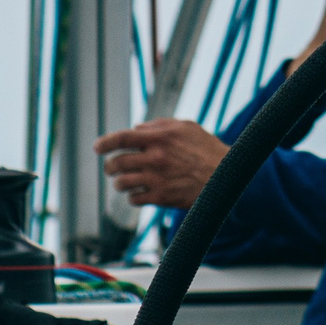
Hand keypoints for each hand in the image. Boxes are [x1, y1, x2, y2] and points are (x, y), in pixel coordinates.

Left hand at [95, 119, 227, 208]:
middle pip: (116, 163)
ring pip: (122, 183)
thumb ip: (159, 125)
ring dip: (120, 183)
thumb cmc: (207, 149)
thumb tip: (136, 128)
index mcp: (160, 137)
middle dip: (110, 167)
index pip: (121, 138)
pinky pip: (134, 199)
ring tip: (125, 181)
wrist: (227, 176)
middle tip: (111, 168)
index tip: (97, 148)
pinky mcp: (162, 197)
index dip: (105, 143)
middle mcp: (156, 157)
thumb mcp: (186, 127)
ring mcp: (157, 178)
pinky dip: (133, 196)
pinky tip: (140, 193)